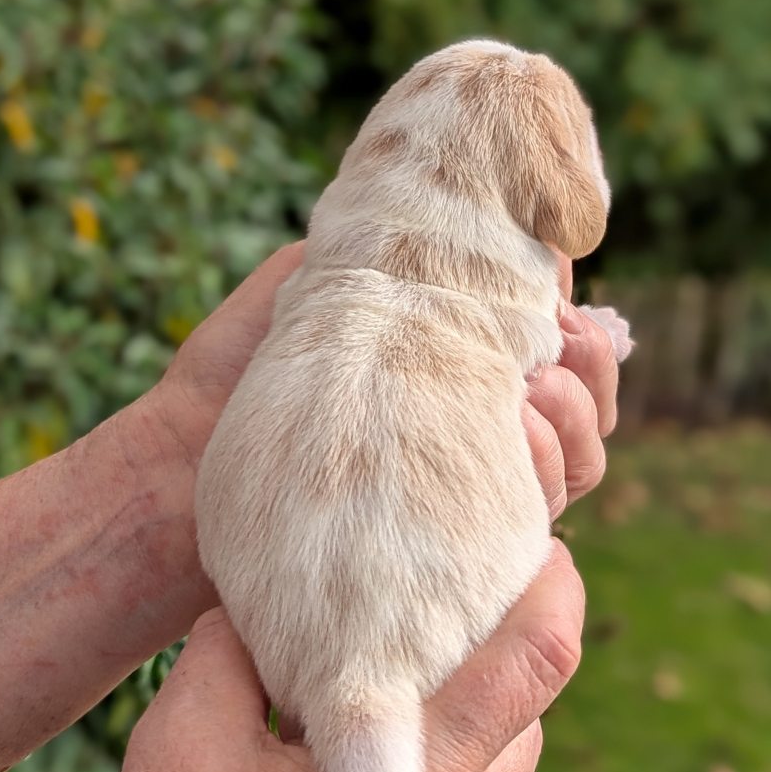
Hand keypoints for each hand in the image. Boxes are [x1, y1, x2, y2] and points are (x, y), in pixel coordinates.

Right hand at [82, 541, 584, 771]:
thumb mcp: (184, 752)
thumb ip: (227, 656)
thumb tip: (246, 607)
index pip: (543, 655)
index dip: (556, 581)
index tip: (534, 535)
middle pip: (532, 707)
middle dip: (504, 640)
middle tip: (447, 587)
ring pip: (502, 763)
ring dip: (469, 706)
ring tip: (398, 665)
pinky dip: (444, 761)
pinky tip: (370, 753)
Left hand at [128, 243, 620, 529]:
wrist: (179, 459)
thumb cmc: (242, 363)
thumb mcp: (318, 273)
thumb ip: (404, 245)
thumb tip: (501, 225)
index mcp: (451, 368)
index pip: (556, 352)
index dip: (579, 328)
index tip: (565, 291)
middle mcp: (468, 432)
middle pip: (582, 411)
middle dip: (591, 372)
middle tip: (568, 334)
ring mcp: (461, 491)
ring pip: (575, 465)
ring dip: (578, 421)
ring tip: (539, 388)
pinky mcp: (450, 546)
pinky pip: (535, 522)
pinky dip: (548, 475)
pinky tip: (518, 431)